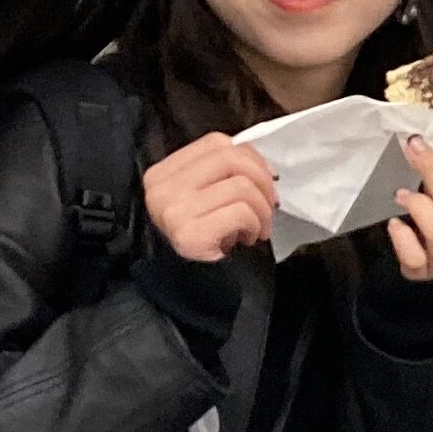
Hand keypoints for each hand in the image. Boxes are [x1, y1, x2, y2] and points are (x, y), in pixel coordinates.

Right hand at [145, 134, 278, 262]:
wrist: (192, 288)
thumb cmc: (205, 241)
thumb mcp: (205, 199)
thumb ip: (221, 174)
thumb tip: (262, 166)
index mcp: (162, 174)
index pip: (215, 143)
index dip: (250, 156)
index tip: (267, 177)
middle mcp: (161, 190)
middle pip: (229, 158)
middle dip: (261, 180)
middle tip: (271, 204)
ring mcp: (172, 211)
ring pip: (240, 186)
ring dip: (261, 209)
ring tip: (258, 228)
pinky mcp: (189, 235)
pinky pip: (241, 212)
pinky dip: (255, 224)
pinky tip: (248, 239)